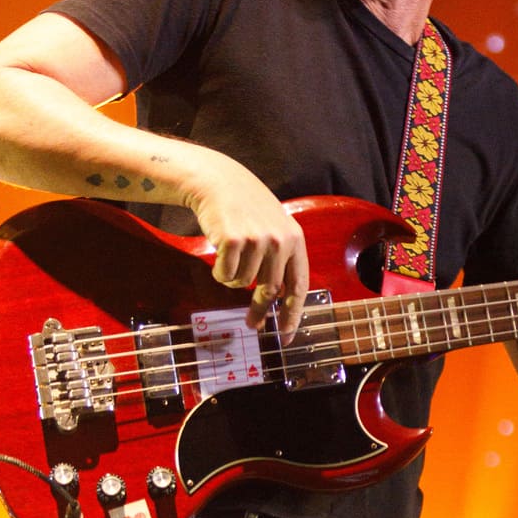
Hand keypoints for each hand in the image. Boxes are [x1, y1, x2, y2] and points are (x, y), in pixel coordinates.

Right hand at [187, 153, 309, 337]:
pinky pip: (225, 275)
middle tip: (253, 324)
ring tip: (231, 255)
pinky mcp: (233, 241)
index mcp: (295, 239)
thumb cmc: (246, 209)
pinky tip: (220, 250)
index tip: (287, 335)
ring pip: (243, 284)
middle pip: (270, 291)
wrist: (218, 182)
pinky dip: (220, 271)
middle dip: (259, 311)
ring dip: (233, 277)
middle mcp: (280, 241)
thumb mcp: (274, 229)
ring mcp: (257, 240)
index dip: (293, 314)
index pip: (298, 285)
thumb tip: (276, 302)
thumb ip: (280, 262)